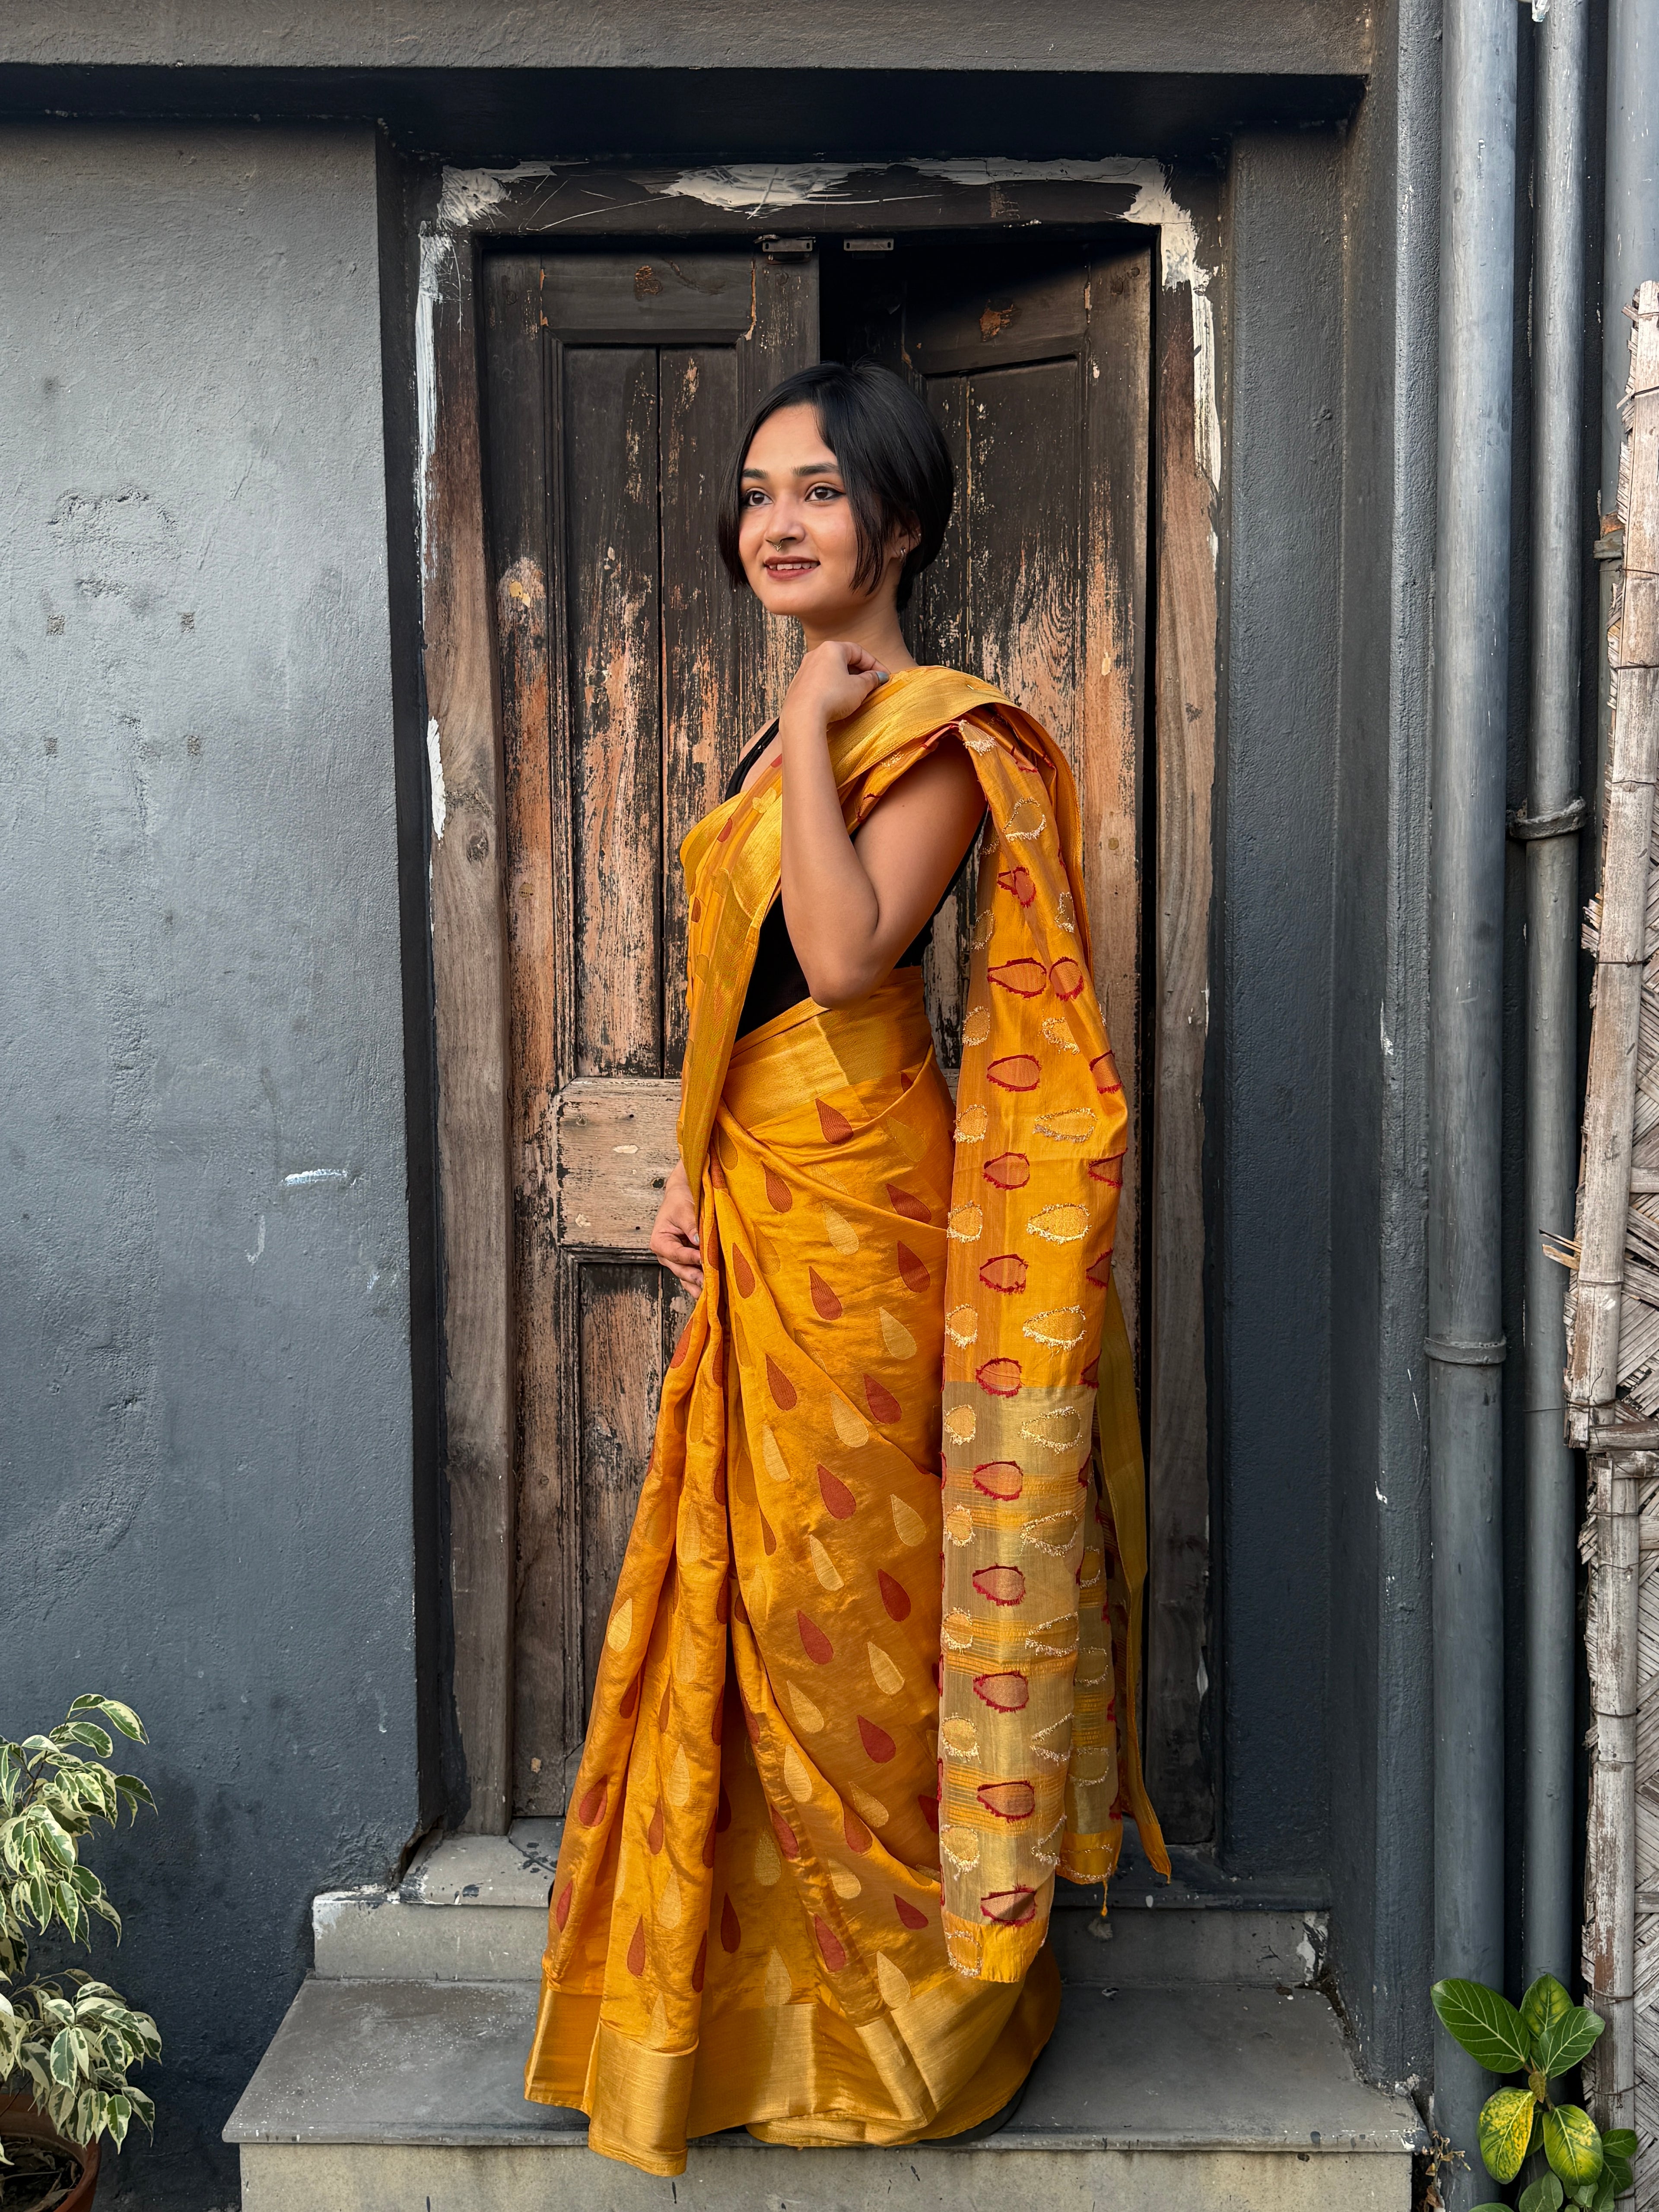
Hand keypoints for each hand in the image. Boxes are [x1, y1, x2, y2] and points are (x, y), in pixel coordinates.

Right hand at [650, 1159, 703, 1294]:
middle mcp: (666, 1254)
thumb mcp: (684, 1209)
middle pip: (680, 1269)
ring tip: (711, 1294)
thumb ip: (690, 1226)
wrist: (683, 1194)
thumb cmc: (680, 1200)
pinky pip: (693, 1274)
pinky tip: (712, 1290)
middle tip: (709, 1283)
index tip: (703, 1259)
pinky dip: (701, 1282)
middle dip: (695, 1277)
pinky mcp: (688, 1261)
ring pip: (686, 1276)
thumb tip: (697, 1240)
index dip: (689, 1258)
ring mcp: (677, 1260)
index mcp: (660, 1241)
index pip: (676, 1254)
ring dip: (698, 1284)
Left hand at [782, 639, 888, 731]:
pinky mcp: (798, 686)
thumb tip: (877, 677)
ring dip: (846, 681)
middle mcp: (815, 655)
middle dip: (860, 672)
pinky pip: (820, 683)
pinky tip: (838, 701)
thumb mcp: (859, 688)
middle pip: (843, 659)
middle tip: (872, 685)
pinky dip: (832, 688)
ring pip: (831, 671)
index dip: (874, 664)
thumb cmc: (831, 698)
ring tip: (857, 694)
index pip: (859, 652)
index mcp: (832, 649)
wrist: (803, 717)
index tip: (883, 676)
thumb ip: (871, 679)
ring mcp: (804, 670)